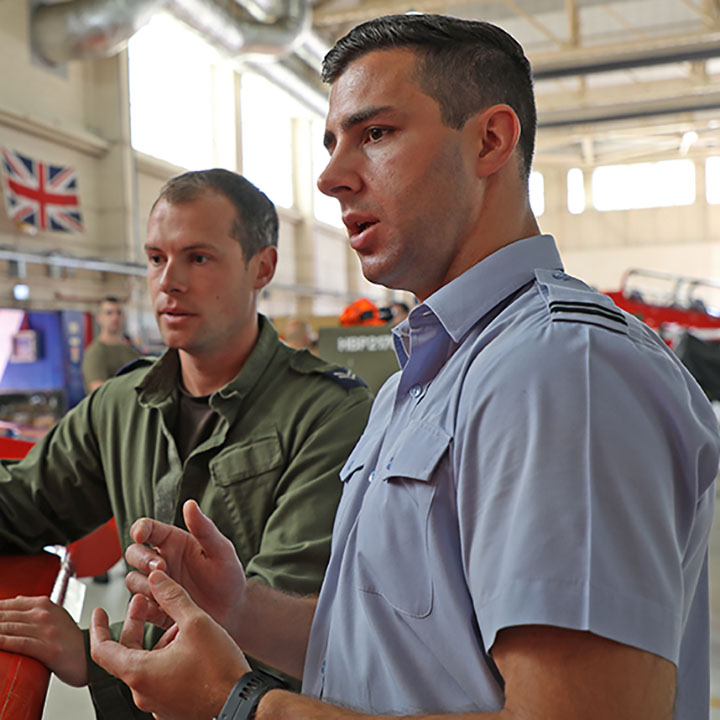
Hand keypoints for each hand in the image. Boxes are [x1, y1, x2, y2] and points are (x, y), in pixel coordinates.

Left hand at [0, 595, 86, 685]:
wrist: (89, 657)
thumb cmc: (70, 639)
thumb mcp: (55, 615)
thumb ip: (35, 607)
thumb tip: (14, 600)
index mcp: (45, 604)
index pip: (8, 604)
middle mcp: (45, 614)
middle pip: (5, 616)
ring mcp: (46, 631)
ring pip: (9, 628)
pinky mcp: (47, 649)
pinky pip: (19, 643)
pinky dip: (2, 642)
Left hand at [91, 570, 249, 719]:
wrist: (243, 703)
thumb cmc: (220, 670)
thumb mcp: (196, 623)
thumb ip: (172, 598)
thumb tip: (156, 580)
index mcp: (140, 673)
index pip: (102, 650)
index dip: (99, 627)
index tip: (99, 613)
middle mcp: (143, 692)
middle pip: (127, 653)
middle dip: (136, 624)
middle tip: (145, 602)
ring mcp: (158, 703)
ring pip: (148, 664)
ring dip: (158, 639)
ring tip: (180, 622)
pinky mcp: (173, 707)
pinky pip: (161, 677)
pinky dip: (168, 656)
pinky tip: (190, 643)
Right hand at [124, 499, 246, 637]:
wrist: (234, 609)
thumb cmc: (228, 574)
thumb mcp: (221, 550)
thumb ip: (204, 528)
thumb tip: (190, 504)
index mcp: (174, 542)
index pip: (148, 529)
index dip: (140, 529)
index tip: (140, 534)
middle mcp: (162, 561)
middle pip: (134, 553)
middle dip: (142, 559)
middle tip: (161, 567)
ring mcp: (157, 585)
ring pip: (133, 580)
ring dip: (143, 584)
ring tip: (164, 591)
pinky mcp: (156, 608)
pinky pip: (140, 608)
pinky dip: (145, 609)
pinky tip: (161, 610)